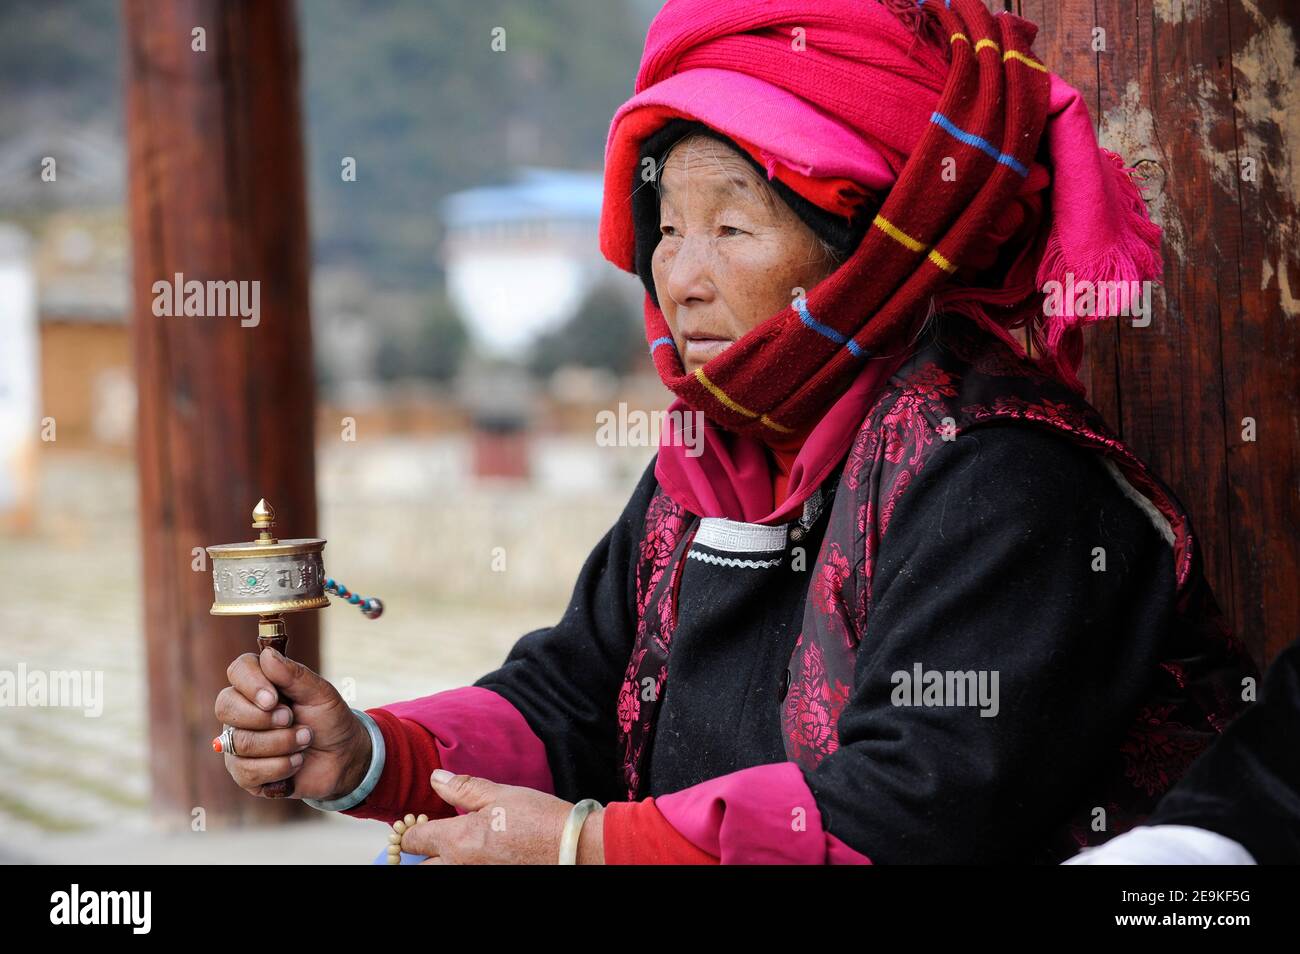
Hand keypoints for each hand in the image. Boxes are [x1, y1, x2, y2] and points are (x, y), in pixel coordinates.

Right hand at [214, 648, 370, 799]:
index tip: (273, 698)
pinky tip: (296, 762)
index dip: (251, 684)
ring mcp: (239, 742)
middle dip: (264, 719)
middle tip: (292, 720)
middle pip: (226, 706)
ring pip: (239, 742)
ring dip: (281, 743)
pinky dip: (280, 767)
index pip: (238, 671)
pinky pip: (246, 771)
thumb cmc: (329, 720)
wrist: (343, 758)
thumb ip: (294, 675)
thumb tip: (267, 654)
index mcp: (260, 684)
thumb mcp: (321, 694)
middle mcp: (242, 711)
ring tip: (304, 741)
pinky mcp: (243, 772)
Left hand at [400, 770, 604, 864]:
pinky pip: (463, 874)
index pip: (413, 840)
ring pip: (442, 873)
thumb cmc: (539, 820)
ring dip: (441, 860)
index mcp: (457, 841)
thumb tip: (436, 779)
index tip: (418, 821)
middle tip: (430, 839)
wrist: (571, 847)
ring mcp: (475, 876)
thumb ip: (463, 788)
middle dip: (421, 853)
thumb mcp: (500, 795)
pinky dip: (461, 864)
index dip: (411, 828)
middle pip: (420, 867)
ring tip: (452, 846)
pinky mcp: (490, 879)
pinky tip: (475, 852)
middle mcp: (459, 867)